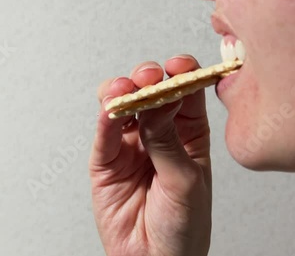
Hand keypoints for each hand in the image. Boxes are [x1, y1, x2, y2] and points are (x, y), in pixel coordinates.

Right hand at [89, 55, 211, 255]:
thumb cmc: (183, 228)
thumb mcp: (185, 182)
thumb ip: (169, 141)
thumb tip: (158, 100)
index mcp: (189, 135)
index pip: (185, 93)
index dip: (182, 74)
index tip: (178, 67)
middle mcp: (159, 135)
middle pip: (152, 93)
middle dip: (149, 79)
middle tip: (148, 78)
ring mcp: (131, 146)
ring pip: (124, 106)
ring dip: (122, 91)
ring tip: (125, 89)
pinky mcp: (106, 160)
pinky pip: (104, 133)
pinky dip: (105, 118)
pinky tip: (109, 109)